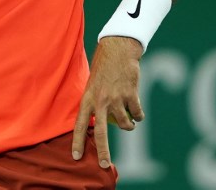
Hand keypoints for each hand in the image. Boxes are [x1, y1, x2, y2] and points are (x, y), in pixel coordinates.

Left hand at [72, 37, 144, 168]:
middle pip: (102, 133)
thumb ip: (95, 103)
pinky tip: (137, 109)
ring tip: (129, 119)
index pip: (80, 124)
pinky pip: (138, 115)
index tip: (76, 157)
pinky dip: (139, 115)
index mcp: (88, 98)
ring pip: (125, 124)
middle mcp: (101, 101)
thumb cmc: (104, 68)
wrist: (119, 50)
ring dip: (129, 125)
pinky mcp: (131, 95)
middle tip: (104, 165)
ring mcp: (116, 99)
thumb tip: (100, 124)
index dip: (77, 141)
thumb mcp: (92, 85)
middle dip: (103, 151)